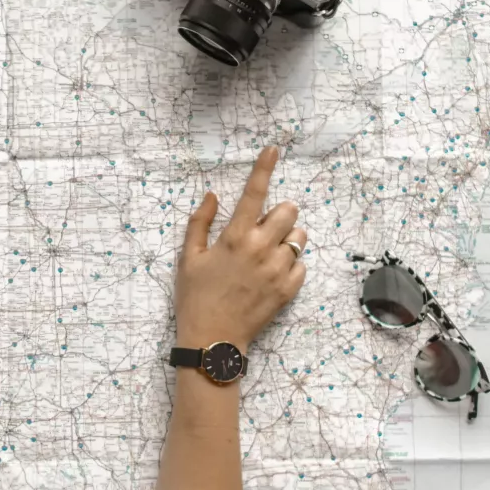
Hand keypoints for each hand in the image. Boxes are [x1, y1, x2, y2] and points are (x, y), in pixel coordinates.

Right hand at [175, 146, 305, 352]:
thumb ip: (199, 223)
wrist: (212, 340)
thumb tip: (213, 195)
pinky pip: (301, 265)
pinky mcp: (288, 289)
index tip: (274, 149)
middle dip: (279, 214)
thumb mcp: (188, 258)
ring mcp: (277, 270)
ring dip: (287, 239)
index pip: (254, 193)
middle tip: (264, 228)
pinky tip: (271, 275)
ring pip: (299, 238)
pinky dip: (290, 265)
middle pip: (289, 211)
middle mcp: (260, 249)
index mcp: (234, 237)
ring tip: (268, 253)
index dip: (264, 167)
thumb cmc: (195, 297)